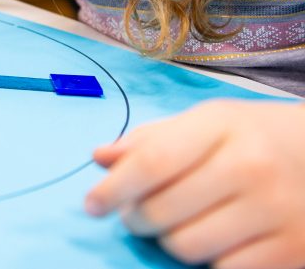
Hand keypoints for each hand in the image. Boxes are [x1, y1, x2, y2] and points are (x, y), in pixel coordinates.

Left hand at [85, 99, 304, 268]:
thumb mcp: (206, 123)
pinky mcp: (292, 249)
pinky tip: (213, 242)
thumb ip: (151, 140)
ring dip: (169, 242)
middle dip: (136, 218)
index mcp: (221, 127)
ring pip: (187, 246)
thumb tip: (100, 157)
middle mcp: (250, 166)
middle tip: (137, 215)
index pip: (153, 161)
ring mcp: (275, 210)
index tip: (92, 204)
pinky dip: (208, 262)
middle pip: (163, 210)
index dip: (114, 188)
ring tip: (176, 226)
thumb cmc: (252, 138)